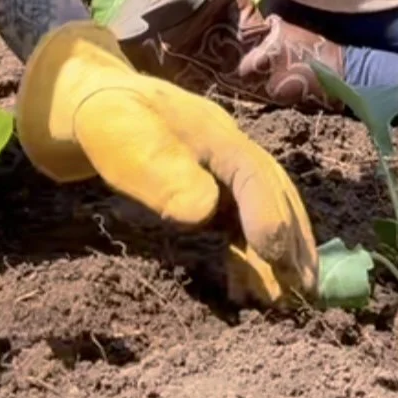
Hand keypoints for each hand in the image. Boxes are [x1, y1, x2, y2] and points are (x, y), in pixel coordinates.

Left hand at [17, 21, 317, 299]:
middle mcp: (231, 152)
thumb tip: (204, 211)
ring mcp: (223, 169)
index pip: (255, 176)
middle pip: (276, 194)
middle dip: (293, 239)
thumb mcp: (129, 143)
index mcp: (217, 135)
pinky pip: (241, 221)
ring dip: (278, 251)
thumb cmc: (109, 122)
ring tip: (286, 296)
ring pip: (265, 209)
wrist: (91, 102)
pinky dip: (249, 252)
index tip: (275, 256)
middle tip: (305, 286)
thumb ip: (164, 174)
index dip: (269, 215)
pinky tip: (245, 286)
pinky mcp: (210, 187)